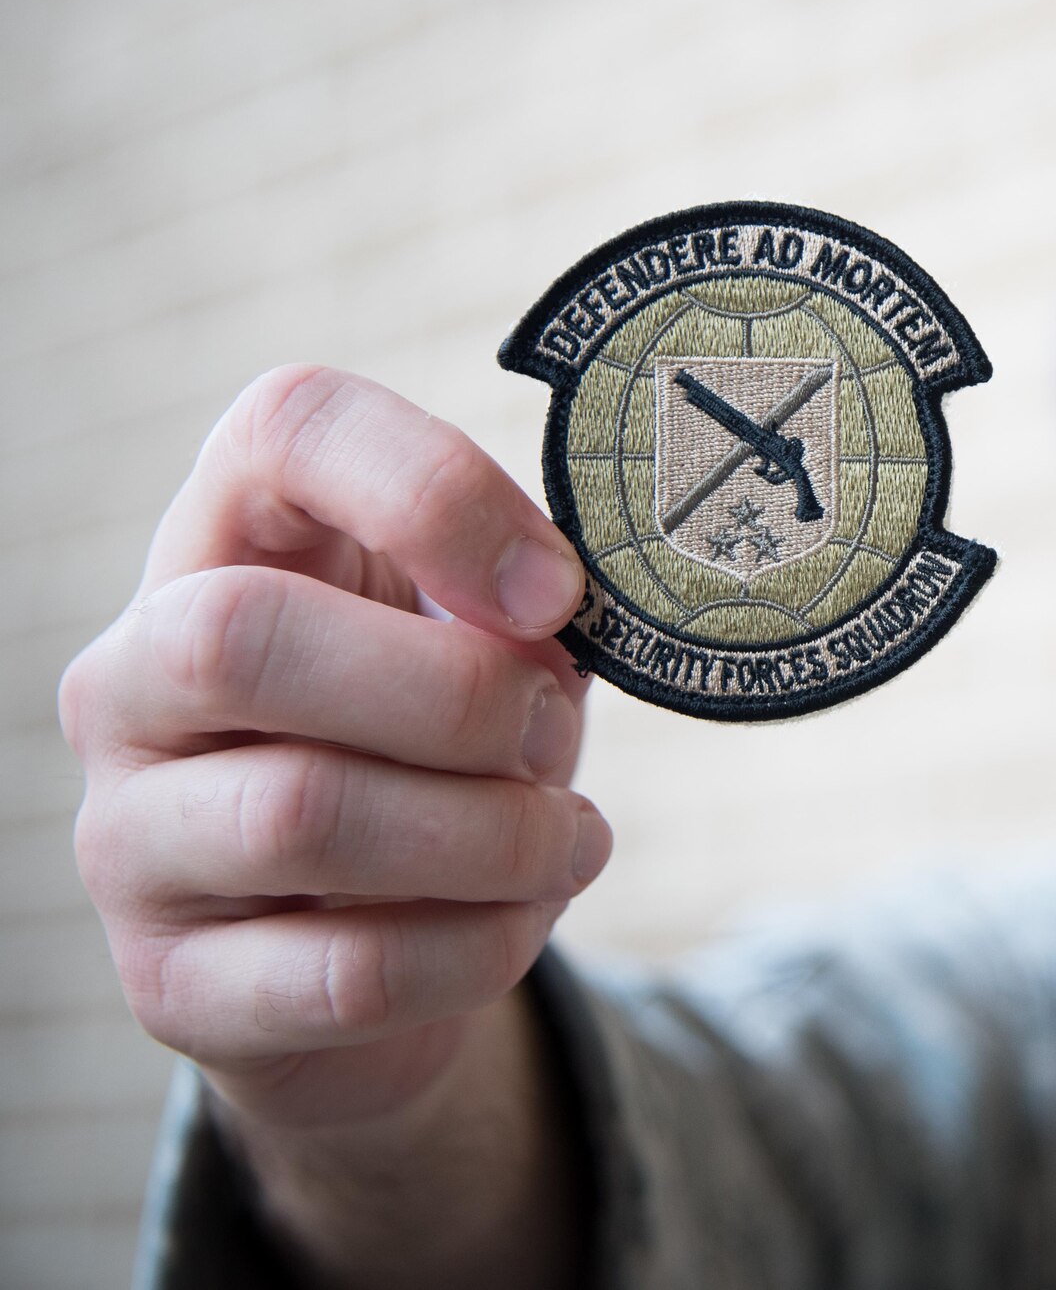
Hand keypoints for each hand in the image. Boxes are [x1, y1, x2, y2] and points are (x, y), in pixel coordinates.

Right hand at [60, 364, 605, 1133]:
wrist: (375, 958)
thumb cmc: (442, 757)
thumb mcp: (490, 652)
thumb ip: (521, 611)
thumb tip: (552, 612)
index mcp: (225, 545)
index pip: (284, 427)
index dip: (437, 489)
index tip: (557, 590)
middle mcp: (132, 677)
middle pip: (243, 636)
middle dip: (457, 693)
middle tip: (554, 733)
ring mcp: (129, 837)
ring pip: (302, 814)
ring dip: (494, 834)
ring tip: (569, 840)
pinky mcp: (174, 985)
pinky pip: (346, 971)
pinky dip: (477, 946)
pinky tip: (523, 921)